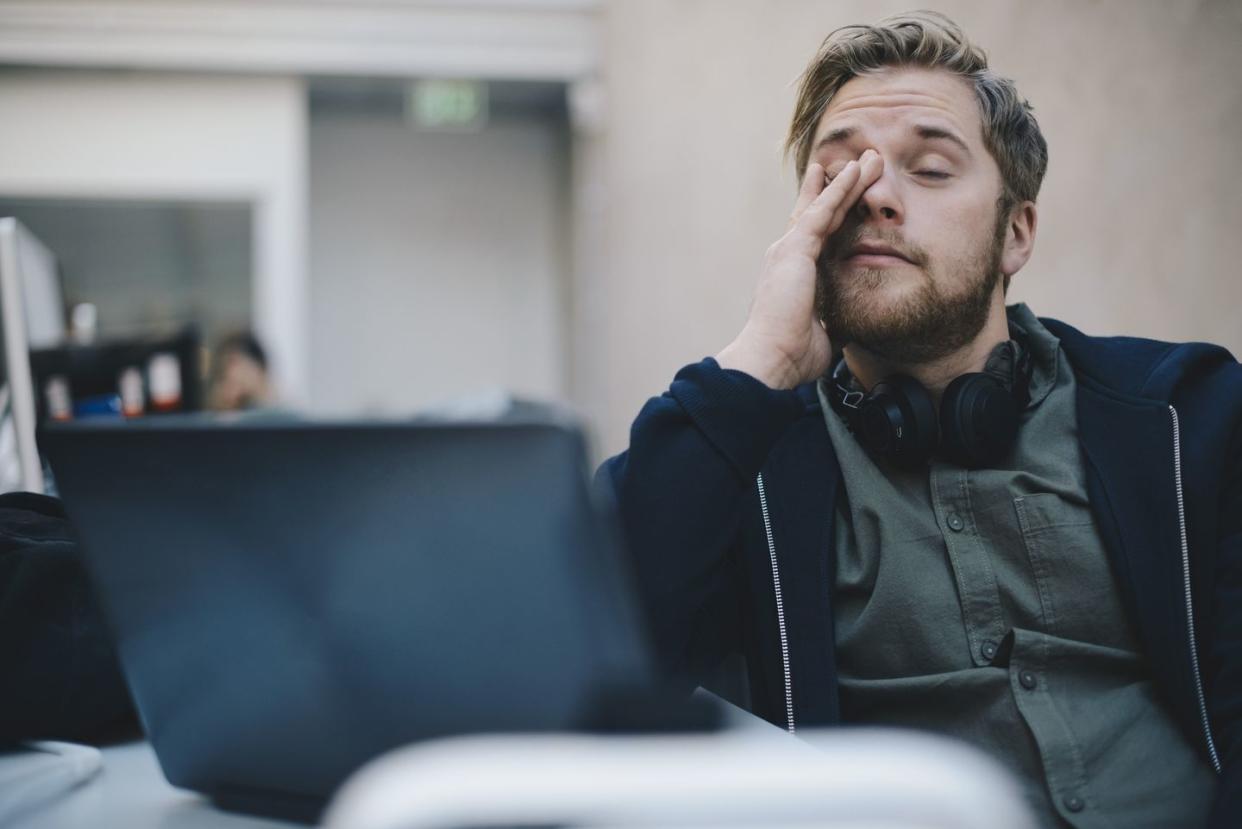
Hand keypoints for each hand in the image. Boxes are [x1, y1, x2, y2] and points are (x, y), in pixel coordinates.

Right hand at [716, 149, 882, 388]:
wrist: (771, 358)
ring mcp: (788, 249)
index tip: (843, 196)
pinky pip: (823, 211)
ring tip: (867, 158)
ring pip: (824, 206)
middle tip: (855, 164)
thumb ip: (833, 321)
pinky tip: (857, 171)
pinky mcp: (795, 248)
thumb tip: (847, 327)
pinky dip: (841, 189)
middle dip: (837, 188)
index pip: (815, 236)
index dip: (830, 214)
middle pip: (817, 213)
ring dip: (847, 181)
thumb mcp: (822, 333)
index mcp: (791, 275)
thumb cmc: (791, 353)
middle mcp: (786, 255)